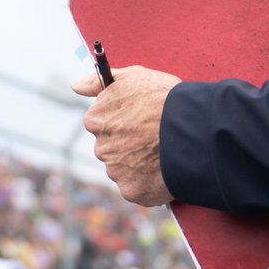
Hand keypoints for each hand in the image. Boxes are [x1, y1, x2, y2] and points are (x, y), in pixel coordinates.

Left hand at [72, 65, 179, 206]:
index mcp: (95, 120)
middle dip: (128, 145)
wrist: (192, 128)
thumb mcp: (132, 77)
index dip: (123, 121)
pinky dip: (149, 184)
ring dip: (138, 165)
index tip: (140, 120)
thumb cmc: (164, 98)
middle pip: (111, 149)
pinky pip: (138, 189)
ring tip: (163, 154)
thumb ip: (99, 82)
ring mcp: (115, 171)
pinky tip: (163, 172)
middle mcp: (101, 148)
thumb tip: (76, 85)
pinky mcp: (132, 191)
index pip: (101, 124)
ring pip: (124, 170)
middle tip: (154, 138)